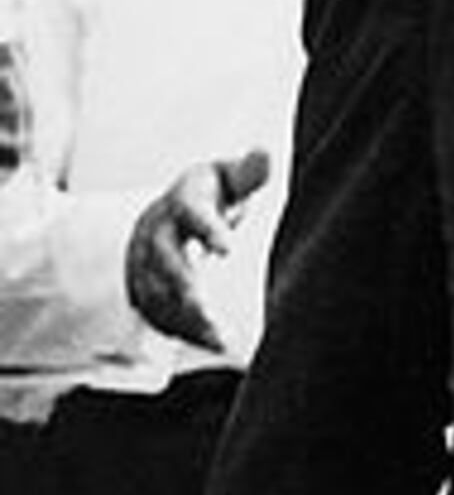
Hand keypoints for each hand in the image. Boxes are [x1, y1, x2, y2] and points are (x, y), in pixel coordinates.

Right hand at [123, 148, 270, 349]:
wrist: (178, 211)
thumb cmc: (218, 193)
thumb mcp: (232, 177)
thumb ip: (251, 172)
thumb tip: (267, 151)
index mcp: (184, 198)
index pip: (190, 210)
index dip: (208, 229)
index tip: (229, 250)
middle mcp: (159, 229)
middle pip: (164, 256)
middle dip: (182, 282)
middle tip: (207, 307)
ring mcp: (146, 259)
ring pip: (156, 288)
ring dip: (183, 314)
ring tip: (219, 337)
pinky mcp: (146, 283)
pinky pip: (156, 309)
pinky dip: (181, 328)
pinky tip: (214, 343)